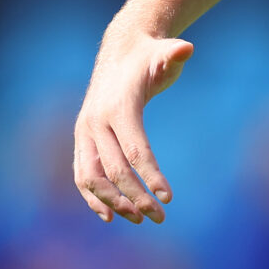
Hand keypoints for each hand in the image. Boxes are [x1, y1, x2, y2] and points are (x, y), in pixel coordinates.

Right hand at [72, 32, 193, 223]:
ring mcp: (84, 133)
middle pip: (113, 170)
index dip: (151, 175)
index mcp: (118, 108)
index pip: (134, 150)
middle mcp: (95, 123)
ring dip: (113, 203)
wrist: (119, 52)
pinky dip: (93, 198)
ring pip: (91, 178)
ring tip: (139, 219)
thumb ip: (175, 54)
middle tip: (159, 217)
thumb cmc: (149, 57)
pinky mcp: (81, 141)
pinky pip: (82, 175)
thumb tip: (187, 48)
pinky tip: (110, 217)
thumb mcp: (164, 53)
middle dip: (135, 197)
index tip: (169, 198)